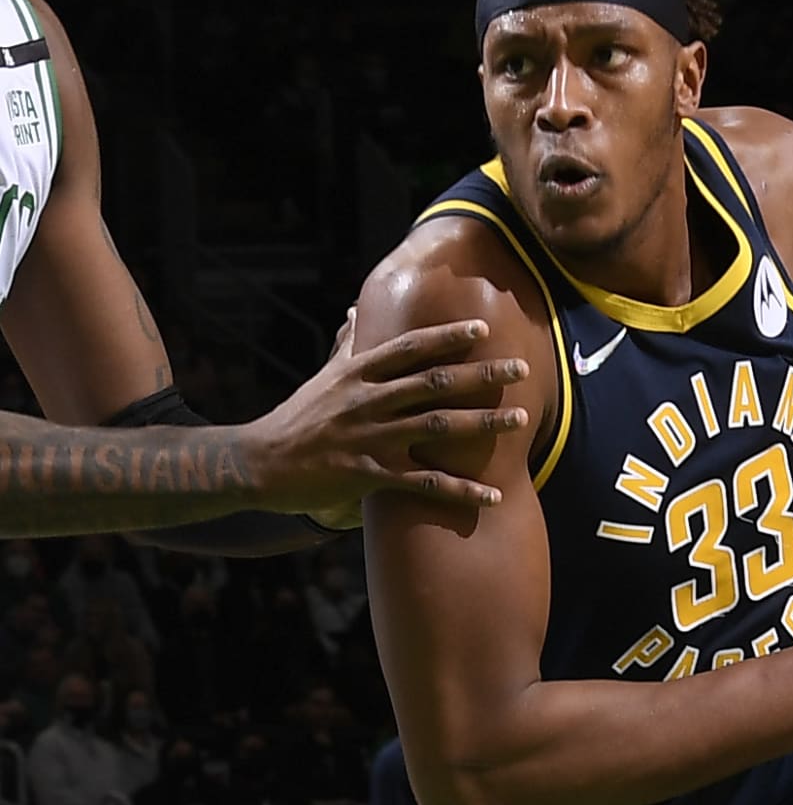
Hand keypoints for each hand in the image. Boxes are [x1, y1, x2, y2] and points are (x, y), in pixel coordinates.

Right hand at [238, 319, 532, 519]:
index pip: (408, 347)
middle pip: (433, 383)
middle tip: (521, 368)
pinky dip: (461, 490)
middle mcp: (368, 401)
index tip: (481, 326)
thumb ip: (348, 345)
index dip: (446, 336)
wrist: (259, 463)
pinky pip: (424, 484)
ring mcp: (370, 438)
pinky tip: (493, 494)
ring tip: (521, 420)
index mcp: (358, 373)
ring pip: (436, 428)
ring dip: (483, 424)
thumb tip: (359, 310)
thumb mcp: (324, 377)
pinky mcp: (369, 475)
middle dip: (480, 375)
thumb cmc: (297, 418)